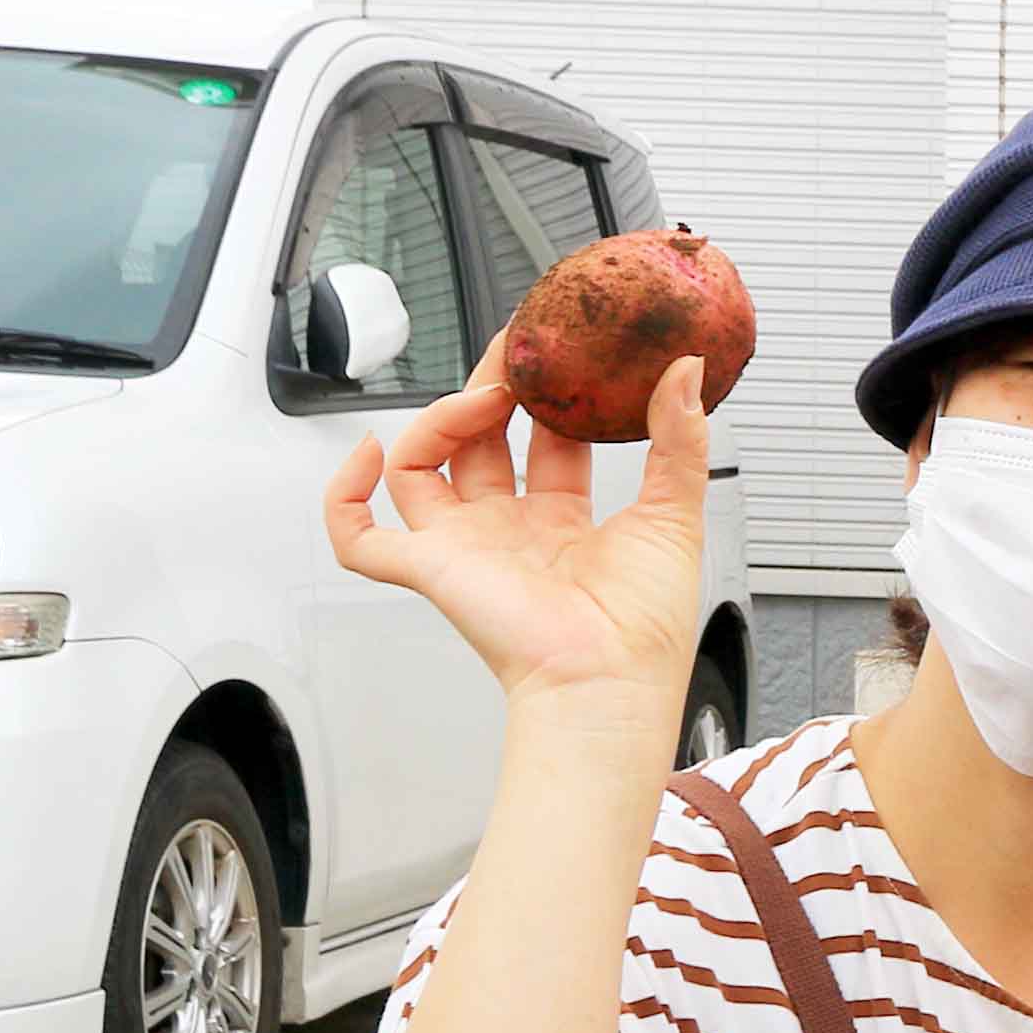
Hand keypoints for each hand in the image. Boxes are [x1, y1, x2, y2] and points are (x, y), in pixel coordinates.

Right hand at [319, 351, 714, 721]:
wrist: (612, 678)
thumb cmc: (645, 624)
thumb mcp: (675, 512)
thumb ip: (680, 438)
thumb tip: (687, 371)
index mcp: (564, 523)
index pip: (545, 443)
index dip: (546, 398)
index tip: (556, 357)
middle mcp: (509, 532)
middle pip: (478, 444)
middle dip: (490, 392)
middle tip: (515, 354)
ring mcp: (464, 548)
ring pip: (420, 468)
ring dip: (440, 420)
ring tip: (484, 395)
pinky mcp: (429, 570)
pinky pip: (359, 537)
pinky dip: (346, 495)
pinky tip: (370, 452)